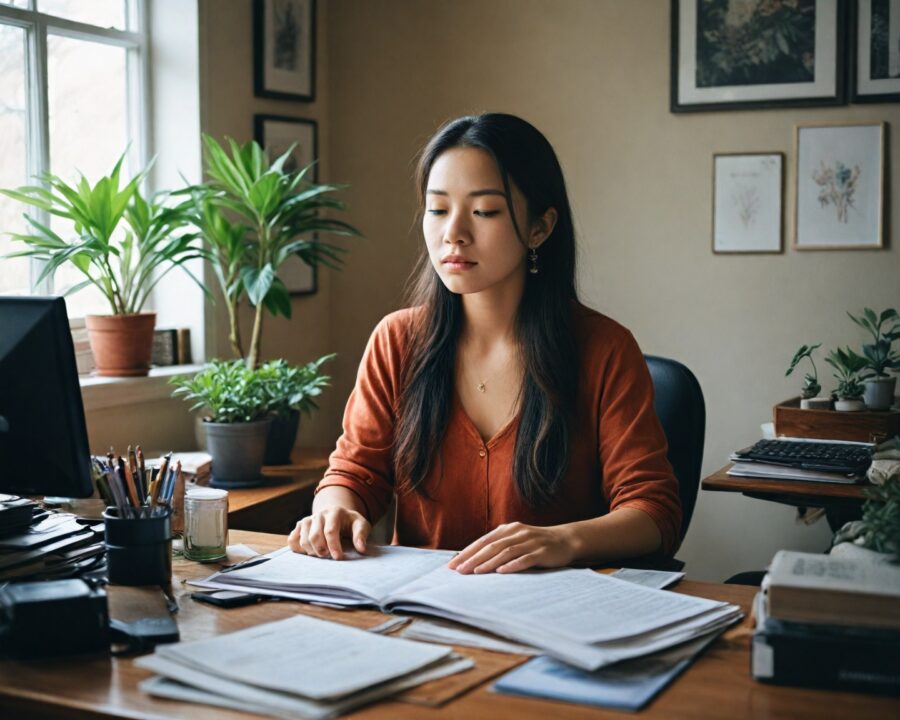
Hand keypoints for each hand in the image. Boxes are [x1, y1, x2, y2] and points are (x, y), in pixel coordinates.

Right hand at [287, 507, 370, 559]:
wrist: (338, 515)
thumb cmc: (350, 523)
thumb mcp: (361, 525)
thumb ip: (361, 535)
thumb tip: (361, 548)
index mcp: (335, 512)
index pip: (330, 530)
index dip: (334, 546)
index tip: (338, 558)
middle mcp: (319, 514)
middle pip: (314, 536)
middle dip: (321, 550)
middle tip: (328, 557)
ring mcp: (308, 519)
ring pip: (303, 539)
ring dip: (311, 551)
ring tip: (322, 554)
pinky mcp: (300, 526)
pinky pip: (292, 539)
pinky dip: (298, 548)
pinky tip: (308, 551)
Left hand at [446, 522, 575, 573]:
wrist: (565, 540)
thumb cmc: (535, 543)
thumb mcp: (515, 540)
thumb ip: (498, 546)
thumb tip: (473, 560)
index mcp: (507, 529)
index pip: (482, 541)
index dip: (466, 552)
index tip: (452, 565)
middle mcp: (516, 533)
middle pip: (491, 546)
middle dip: (473, 558)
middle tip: (459, 571)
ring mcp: (529, 542)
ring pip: (505, 552)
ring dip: (489, 562)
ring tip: (476, 572)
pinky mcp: (541, 552)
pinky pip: (525, 559)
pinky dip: (513, 565)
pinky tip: (502, 572)